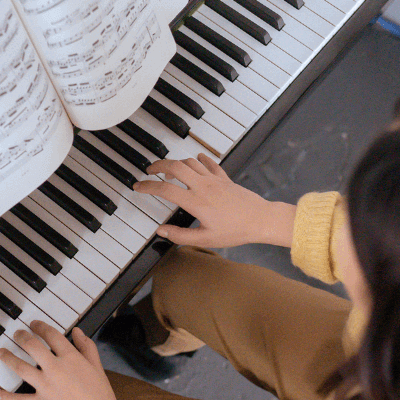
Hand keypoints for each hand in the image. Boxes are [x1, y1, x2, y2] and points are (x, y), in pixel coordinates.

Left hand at [0, 321, 138, 399]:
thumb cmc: (100, 394)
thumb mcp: (97, 366)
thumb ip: (86, 346)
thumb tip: (77, 332)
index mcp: (70, 358)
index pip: (52, 335)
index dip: (41, 327)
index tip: (35, 324)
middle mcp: (55, 368)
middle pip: (32, 346)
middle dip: (21, 337)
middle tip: (16, 334)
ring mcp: (46, 386)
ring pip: (21, 368)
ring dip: (8, 358)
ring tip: (1, 352)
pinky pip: (20, 399)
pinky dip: (6, 397)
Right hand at [134, 154, 295, 247]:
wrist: (261, 219)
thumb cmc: (236, 231)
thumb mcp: (205, 239)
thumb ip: (181, 236)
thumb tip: (162, 231)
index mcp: (196, 202)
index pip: (165, 189)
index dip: (148, 186)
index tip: (138, 186)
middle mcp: (203, 186)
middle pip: (175, 166)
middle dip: (158, 165)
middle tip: (149, 170)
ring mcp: (214, 180)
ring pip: (190, 162)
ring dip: (176, 163)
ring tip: (169, 172)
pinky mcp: (225, 179)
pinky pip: (210, 163)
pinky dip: (200, 159)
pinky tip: (197, 160)